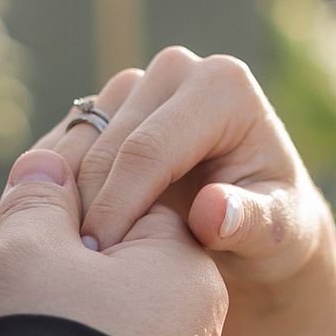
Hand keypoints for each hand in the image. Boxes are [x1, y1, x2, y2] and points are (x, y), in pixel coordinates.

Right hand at [0, 148, 224, 335]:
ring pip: (30, 324)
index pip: (122, 213)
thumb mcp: (31, 248)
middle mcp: (161, 333)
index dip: (56, 198)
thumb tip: (48, 166)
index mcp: (177, 275)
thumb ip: (36, 203)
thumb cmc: (50, 334)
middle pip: (65, 271)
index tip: (4, 192)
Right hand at [61, 49, 330, 289]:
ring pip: (78, 140)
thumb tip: (212, 211)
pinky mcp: (109, 105)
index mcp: (223, 86)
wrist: (255, 218)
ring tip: (76, 254)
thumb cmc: (274, 226)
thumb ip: (249, 223)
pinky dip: (59, 187)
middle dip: (89, 205)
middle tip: (81, 265)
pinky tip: (64, 234)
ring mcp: (138, 84)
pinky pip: (66, 143)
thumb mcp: (276, 234)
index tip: (103, 257)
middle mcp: (177, 70)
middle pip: (107, 141)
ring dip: (67, 195)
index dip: (120, 204)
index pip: (150, 148)